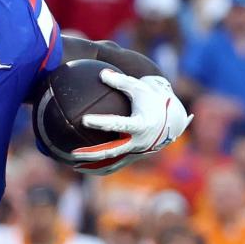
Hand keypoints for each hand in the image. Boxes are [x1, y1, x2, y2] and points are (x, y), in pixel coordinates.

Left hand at [76, 71, 192, 171]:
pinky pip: (114, 167)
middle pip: (112, 151)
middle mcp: (138, 142)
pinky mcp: (132, 158)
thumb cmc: (152, 100)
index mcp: (141, 124)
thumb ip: (121, 81)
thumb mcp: (139, 88)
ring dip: (92, 166)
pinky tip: (82, 168)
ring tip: (72, 165)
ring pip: (111, 164)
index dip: (101, 123)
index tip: (84, 120)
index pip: (118, 124)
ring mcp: (135, 153)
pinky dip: (99, 169)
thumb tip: (101, 74)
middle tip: (73, 152)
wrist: (172, 121)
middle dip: (92, 153)